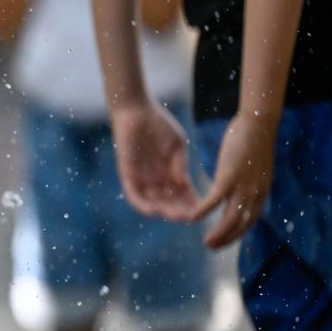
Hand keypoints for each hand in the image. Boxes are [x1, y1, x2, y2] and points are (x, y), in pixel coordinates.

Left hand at [110, 100, 197, 220]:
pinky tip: (153, 211)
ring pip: (152, 201)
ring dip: (163, 210)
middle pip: (168, 201)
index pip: (183, 194)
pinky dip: (141, 204)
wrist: (138, 111)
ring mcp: (142, 178)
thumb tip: (184, 184)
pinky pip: (133, 194)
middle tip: (190, 218)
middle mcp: (156, 179)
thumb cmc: (159, 125)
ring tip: (175, 216)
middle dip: (179, 210)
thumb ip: (180, 164)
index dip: (192, 203)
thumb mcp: (177, 146)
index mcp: (171, 173)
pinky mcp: (127, 174)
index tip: (204, 212)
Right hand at [188, 113, 276, 247]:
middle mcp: (255, 193)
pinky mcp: (229, 177)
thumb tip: (242, 186)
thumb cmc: (254, 140)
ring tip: (206, 243)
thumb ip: (249, 180)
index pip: (250, 220)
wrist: (258, 123)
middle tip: (211, 247)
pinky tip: (192, 218)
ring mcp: (243, 186)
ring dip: (217, 233)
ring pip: (230, 218)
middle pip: (241, 224)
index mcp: (260, 191)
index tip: (224, 240)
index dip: (237, 233)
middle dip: (227, 239)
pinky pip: (214, 200)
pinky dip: (203, 211)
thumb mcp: (255, 165)